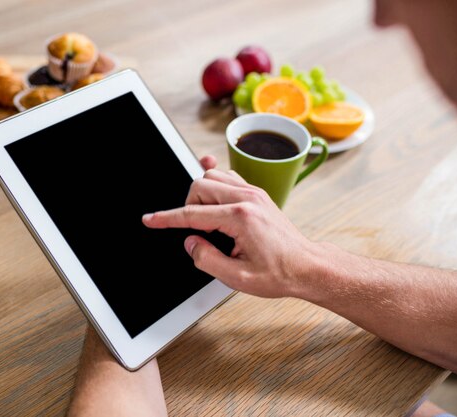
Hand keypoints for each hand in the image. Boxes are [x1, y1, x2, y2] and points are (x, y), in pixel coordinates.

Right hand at [142, 156, 316, 297]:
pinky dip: (216, 186)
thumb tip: (190, 243)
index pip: (191, 214)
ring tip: (209, 222)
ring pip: (212, 176)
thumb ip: (207, 259)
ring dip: (202, 196)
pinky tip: (215, 201)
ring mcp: (253, 193)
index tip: (150, 220)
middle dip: (188, 207)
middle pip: (199, 186)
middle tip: (197, 232)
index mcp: (240, 218)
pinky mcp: (257, 194)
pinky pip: (228, 177)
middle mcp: (246, 199)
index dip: (166, 218)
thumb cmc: (279, 273)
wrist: (306, 266)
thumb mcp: (237, 277)